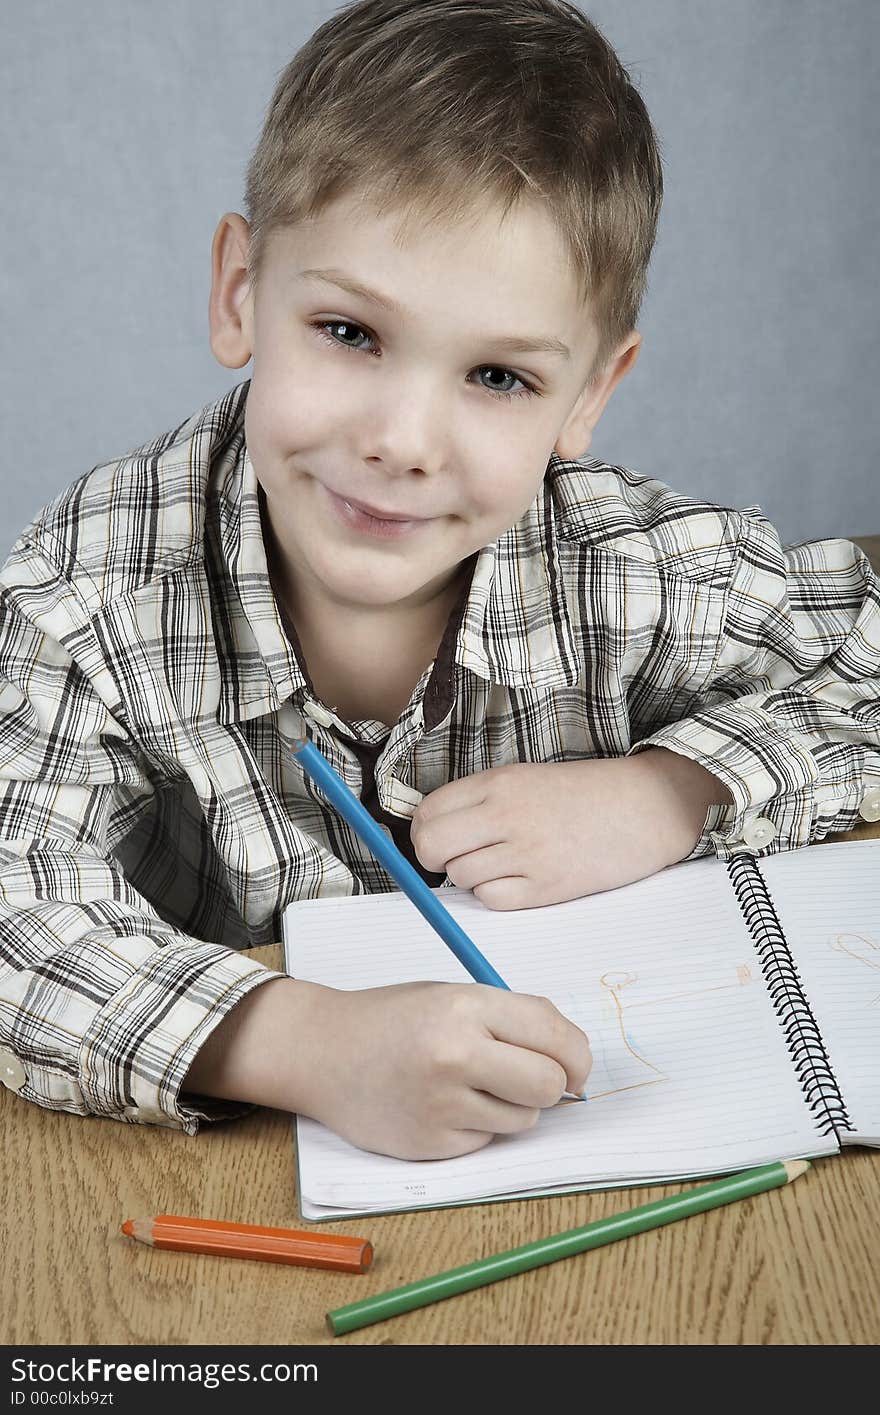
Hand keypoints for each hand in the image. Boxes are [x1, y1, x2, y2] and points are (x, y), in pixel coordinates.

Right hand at [184, 976, 591, 1160]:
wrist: (323, 1051)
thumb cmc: (394, 1018)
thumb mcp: (452, 996)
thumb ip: (511, 1018)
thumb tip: (571, 1057)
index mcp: (466, 1006)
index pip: (554, 1036)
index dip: (577, 1056)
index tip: (575, 1066)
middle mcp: (455, 1054)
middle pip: (548, 1084)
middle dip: (551, 1084)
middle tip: (533, 1078)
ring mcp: (441, 1104)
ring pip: (522, 1118)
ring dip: (510, 1106)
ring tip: (469, 1084)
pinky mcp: (430, 1143)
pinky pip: (485, 1141)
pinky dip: (476, 1126)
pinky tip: (441, 1105)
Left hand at [410, 749, 732, 909]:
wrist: (643, 807)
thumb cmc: (582, 794)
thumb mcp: (524, 778)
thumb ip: (478, 801)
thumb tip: (429, 833)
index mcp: (497, 783)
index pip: (427, 813)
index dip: (423, 831)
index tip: (435, 838)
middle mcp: (506, 814)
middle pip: (431, 847)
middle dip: (433, 859)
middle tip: (453, 858)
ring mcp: (525, 852)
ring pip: (460, 877)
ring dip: (471, 876)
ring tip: (502, 863)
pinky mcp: (546, 885)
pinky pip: (492, 900)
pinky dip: (496, 895)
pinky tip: (519, 879)